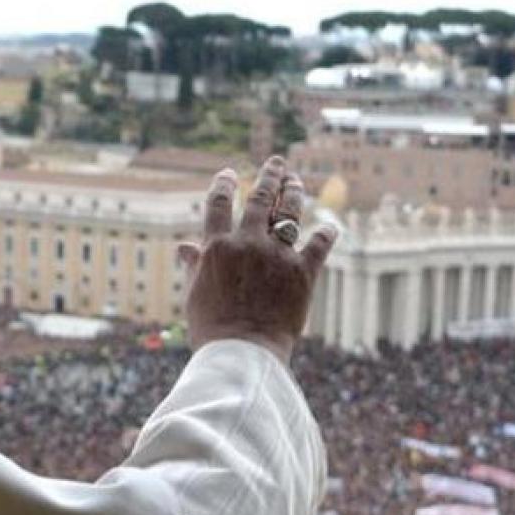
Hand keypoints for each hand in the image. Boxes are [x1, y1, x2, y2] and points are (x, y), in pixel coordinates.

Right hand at [177, 156, 335, 363]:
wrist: (243, 352)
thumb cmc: (212, 328)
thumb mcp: (195, 294)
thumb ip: (195, 266)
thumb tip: (184, 247)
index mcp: (217, 246)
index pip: (219, 203)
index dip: (224, 184)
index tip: (228, 173)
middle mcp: (248, 242)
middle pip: (260, 198)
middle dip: (270, 176)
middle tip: (277, 162)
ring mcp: (277, 255)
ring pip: (289, 212)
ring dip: (294, 192)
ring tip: (296, 181)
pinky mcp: (304, 271)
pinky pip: (320, 244)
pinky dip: (326, 232)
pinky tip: (329, 224)